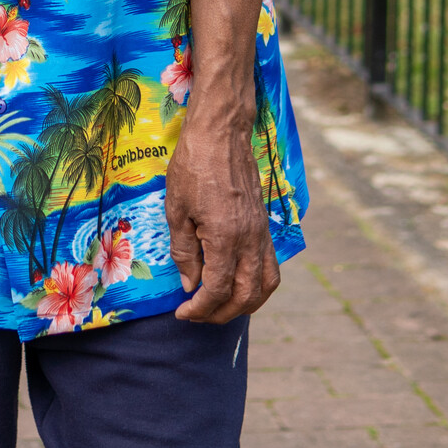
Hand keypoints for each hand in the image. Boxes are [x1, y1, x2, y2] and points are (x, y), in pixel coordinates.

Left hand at [165, 109, 279, 323]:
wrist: (222, 133)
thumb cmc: (193, 165)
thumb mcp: (176, 209)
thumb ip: (183, 251)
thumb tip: (189, 284)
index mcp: (225, 238)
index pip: (217, 290)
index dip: (199, 308)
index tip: (182, 312)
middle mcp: (250, 240)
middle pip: (245, 295)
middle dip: (221, 313)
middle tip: (198, 314)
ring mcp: (261, 233)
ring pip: (266, 285)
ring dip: (245, 304)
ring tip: (221, 307)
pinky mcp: (264, 225)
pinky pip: (271, 266)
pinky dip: (259, 284)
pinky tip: (240, 284)